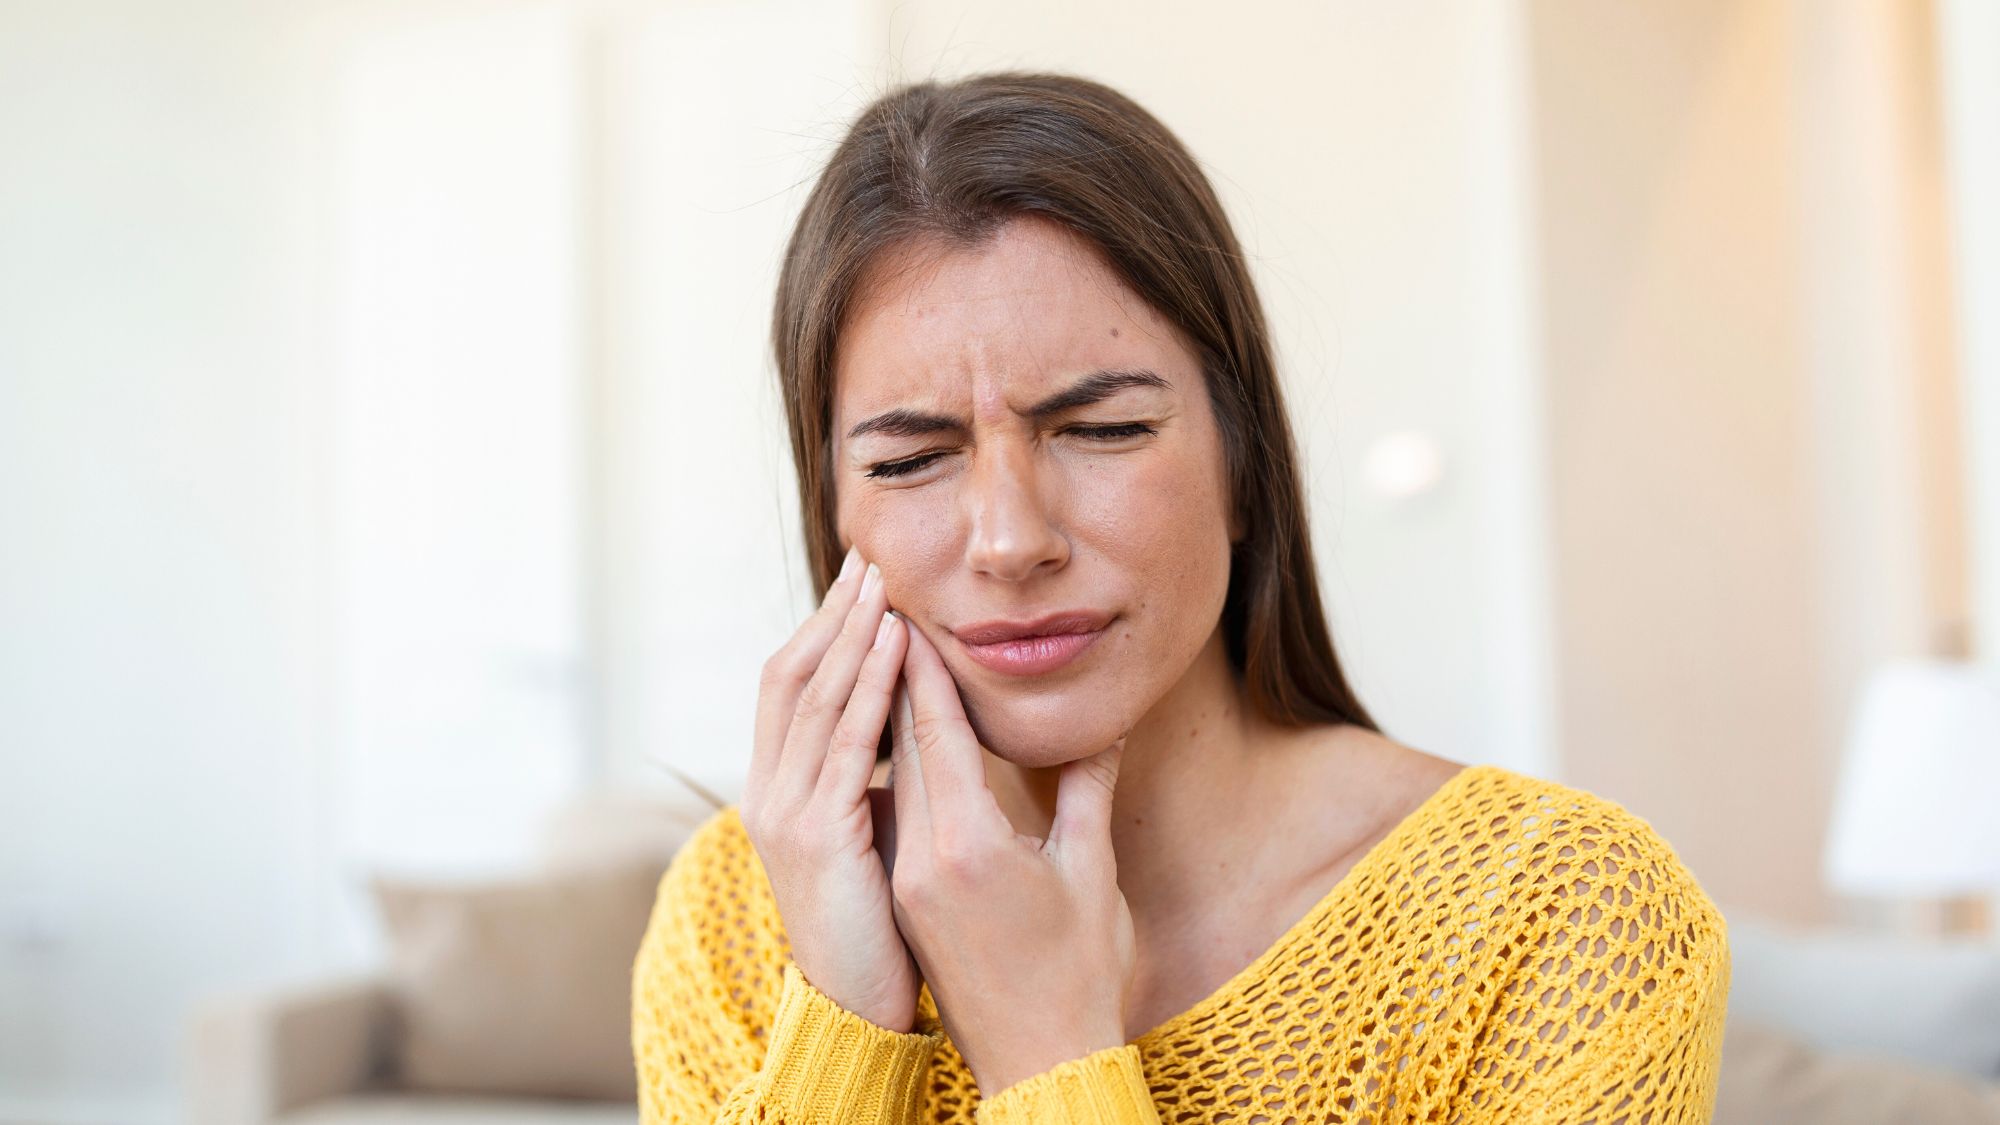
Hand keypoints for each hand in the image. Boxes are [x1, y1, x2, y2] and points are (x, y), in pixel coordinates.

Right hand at [739, 546, 922, 1032]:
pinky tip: (896, 646)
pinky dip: (870, 686)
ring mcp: (784, 812)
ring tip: (884, 584)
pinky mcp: (818, 836)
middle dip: (832, 613)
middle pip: (791, 674)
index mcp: (777, 789)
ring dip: (851, 634)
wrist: (858, 1008)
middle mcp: (768, 791)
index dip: (822, 628)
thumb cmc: (878, 928)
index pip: (789, 685)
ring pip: (815, 698)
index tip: (860, 581)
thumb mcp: (869, 838)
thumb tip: (905, 732)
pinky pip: (847, 743)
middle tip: (870, 558)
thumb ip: (874, 782)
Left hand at [880, 614, 1135, 1095]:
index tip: (909, 613)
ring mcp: (908, 882)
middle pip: (901, 748)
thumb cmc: (1080, 973)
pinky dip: (898, 768)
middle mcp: (923, 859)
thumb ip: (1087, 791)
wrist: (1039, 1064)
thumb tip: (1103, 725)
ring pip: (893, 780)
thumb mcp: (1091, 872)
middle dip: (896, 677)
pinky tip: (900, 741)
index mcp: (969, 845)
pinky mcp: (907, 900)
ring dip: (889, 718)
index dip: (923, 670)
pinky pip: (896, 815)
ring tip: (887, 658)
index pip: (935, 735)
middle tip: (886, 612)